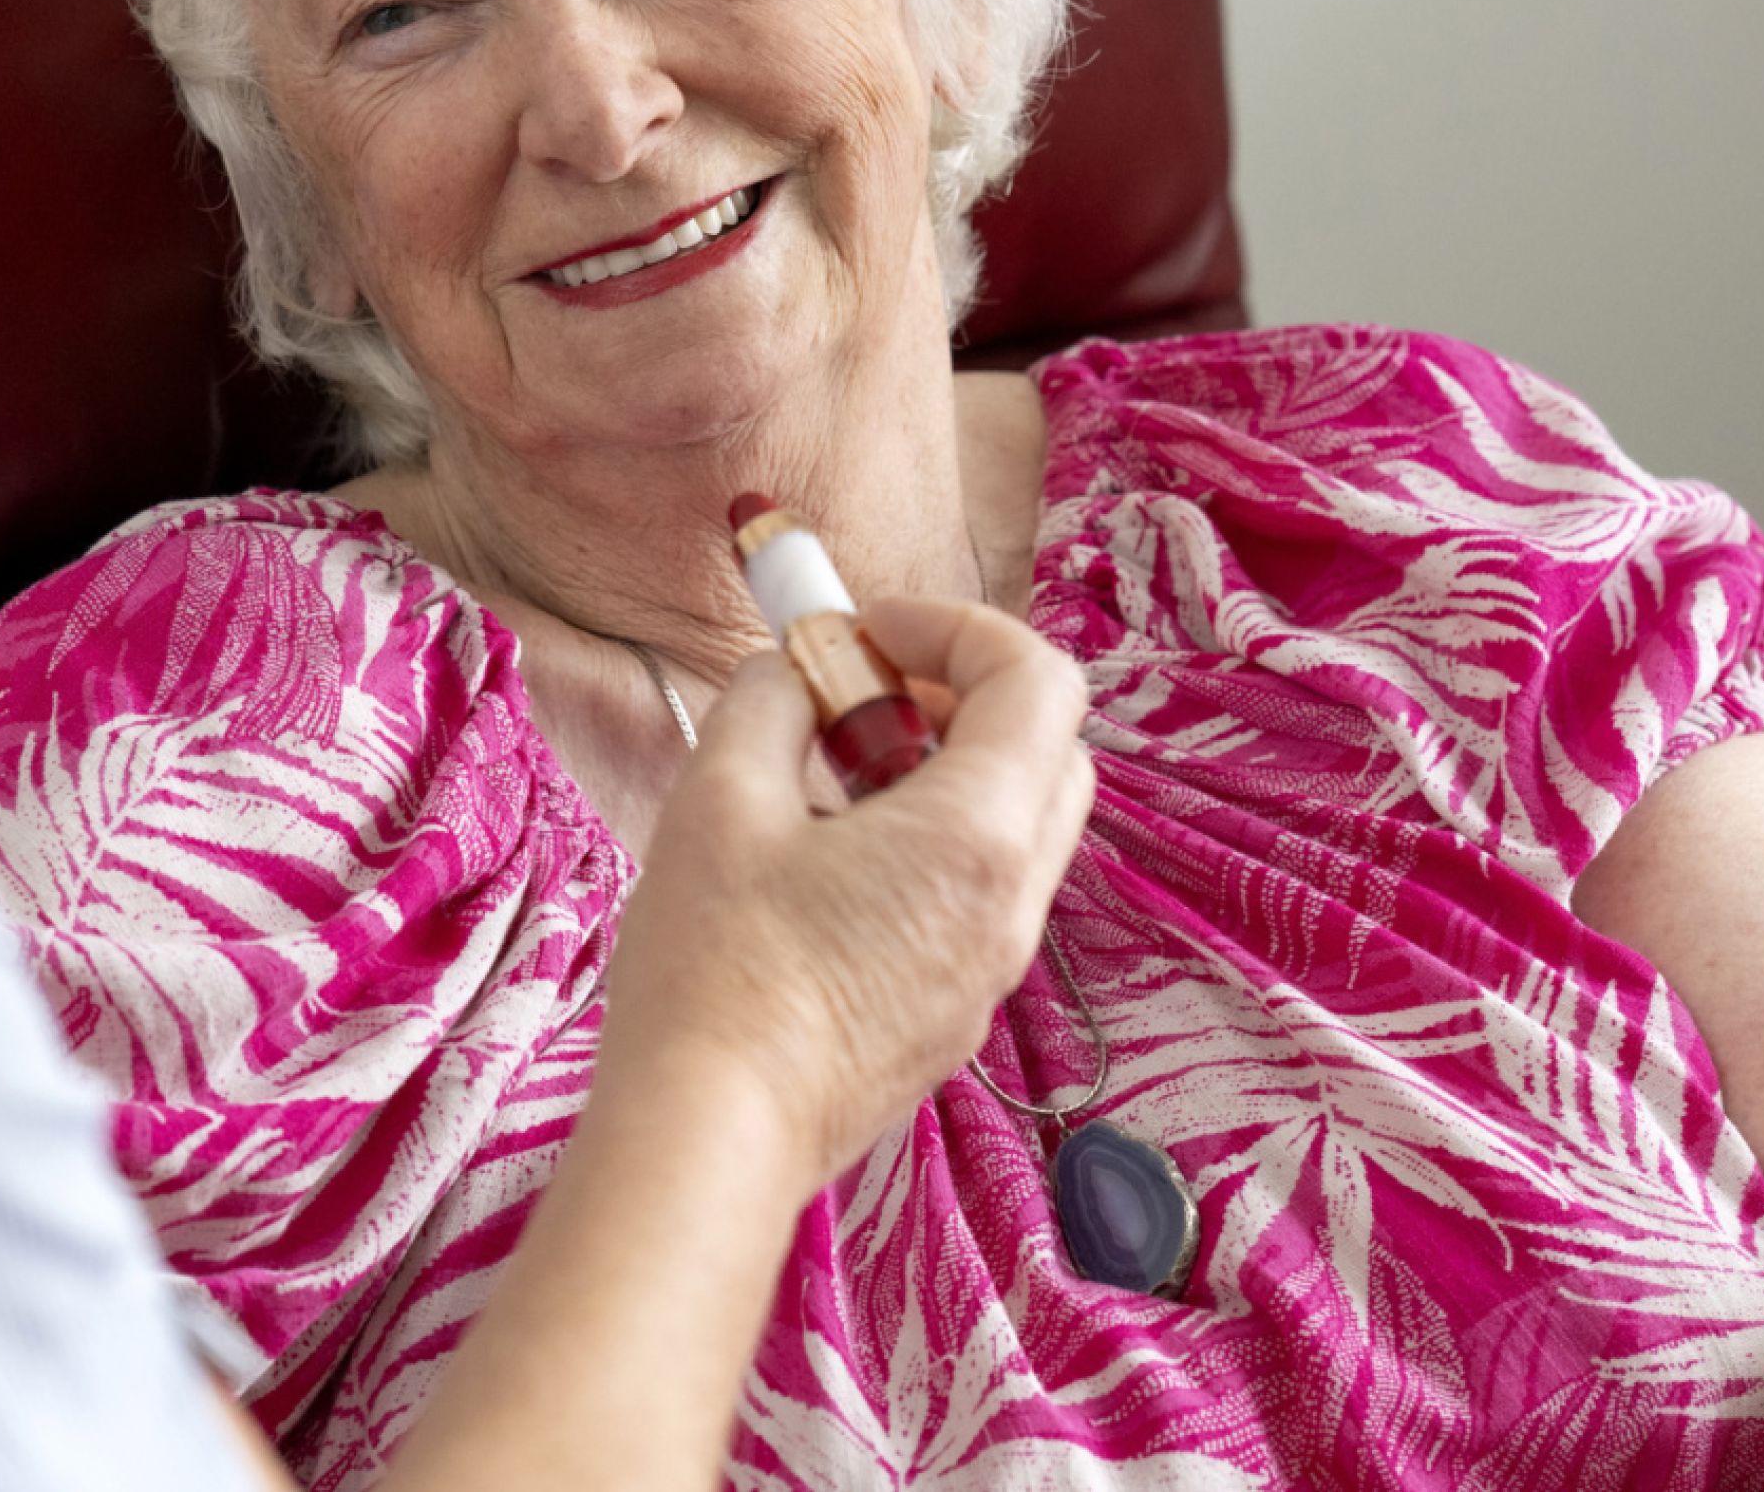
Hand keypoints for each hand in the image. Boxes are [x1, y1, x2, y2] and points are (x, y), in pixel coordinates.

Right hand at [597, 598, 1096, 1191]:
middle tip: (860, 695)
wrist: (714, 1136)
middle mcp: (1013, 902)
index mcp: (978, 834)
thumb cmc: (715, 969)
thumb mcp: (719, 798)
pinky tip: (822, 871)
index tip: (864, 632)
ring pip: (1015, 830)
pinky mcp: (954, 1016)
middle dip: (960, 696)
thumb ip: (767, 703)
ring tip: (825, 785)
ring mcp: (991, 969)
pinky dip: (927, 848)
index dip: (955, 626)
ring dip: (941, 774)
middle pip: (1049, 752)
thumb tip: (793, 674)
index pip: (1038, 679)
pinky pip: (976, 898)